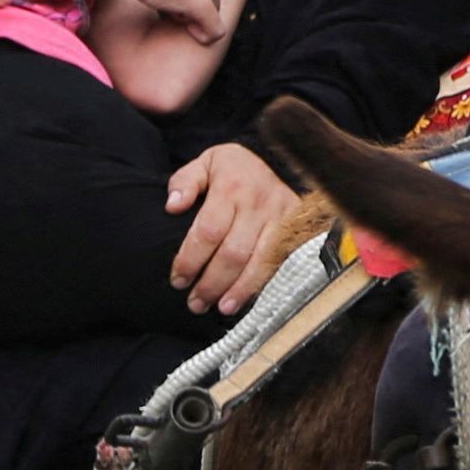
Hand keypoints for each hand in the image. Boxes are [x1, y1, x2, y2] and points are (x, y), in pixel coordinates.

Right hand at [154, 0, 241, 40]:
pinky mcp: (203, 4)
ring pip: (212, 17)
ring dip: (192, 19)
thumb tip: (188, 5)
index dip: (191, 0)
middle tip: (169, 3)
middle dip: (193, 11)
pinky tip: (189, 31)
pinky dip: (204, 36)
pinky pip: (215, 31)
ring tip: (170, 8)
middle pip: (213, 5)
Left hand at [163, 142, 298, 311]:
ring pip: (259, 262)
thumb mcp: (204, 164)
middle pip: (233, 252)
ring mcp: (282, 217)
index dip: (191, 259)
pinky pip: (279, 263)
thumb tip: (172, 206)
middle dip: (212, 283)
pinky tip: (246, 300)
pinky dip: (262, 285)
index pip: (208, 230)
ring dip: (238, 290)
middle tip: (195, 303)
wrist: (275, 161)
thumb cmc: (232, 169)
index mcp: (231, 185)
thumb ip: (184, 182)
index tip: (178, 279)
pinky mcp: (297, 229)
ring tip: (220, 308)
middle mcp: (259, 203)